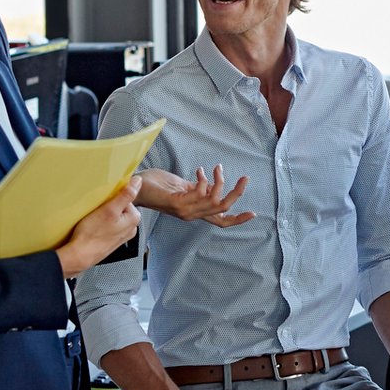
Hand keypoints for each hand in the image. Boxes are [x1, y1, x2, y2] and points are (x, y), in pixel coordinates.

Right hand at [55, 176, 140, 277]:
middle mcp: (131, 228)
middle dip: (109, 205)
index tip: (104, 201)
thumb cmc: (92, 235)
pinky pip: (108, 224)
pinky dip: (101, 222)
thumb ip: (126, 194)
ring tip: (95, 219)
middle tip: (98, 210)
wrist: (79, 255)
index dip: (113, 196)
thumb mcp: (110, 209)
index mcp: (134, 219)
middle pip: (121, 206)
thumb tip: (137, 181)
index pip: (126, 197)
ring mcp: (121, 234)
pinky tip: (94, 226)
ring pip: (114, 215)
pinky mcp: (111, 239)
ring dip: (104, 214)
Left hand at [139, 165, 255, 227]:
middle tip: (245, 178)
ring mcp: (185, 210)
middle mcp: (192, 214)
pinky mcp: (178, 203)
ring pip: (215, 200)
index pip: (220, 221)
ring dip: (220, 181)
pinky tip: (199, 170)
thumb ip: (198, 189)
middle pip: (223, 209)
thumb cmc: (157, 186)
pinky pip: (201, 192)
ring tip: (217, 168)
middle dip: (238, 193)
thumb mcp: (183, 188)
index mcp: (195, 212)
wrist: (135, 187)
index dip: (237, 219)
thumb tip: (213, 185)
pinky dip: (204, 179)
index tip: (253, 213)